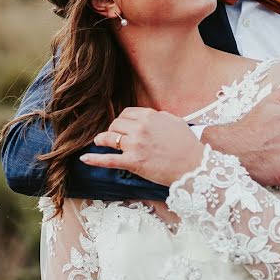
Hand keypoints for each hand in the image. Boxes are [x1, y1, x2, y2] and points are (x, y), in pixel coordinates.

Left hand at [81, 107, 205, 186]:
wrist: (194, 165)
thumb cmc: (187, 145)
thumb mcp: (175, 122)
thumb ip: (160, 117)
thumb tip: (152, 116)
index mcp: (149, 116)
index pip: (126, 113)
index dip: (121, 120)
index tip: (121, 126)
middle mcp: (140, 128)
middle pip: (115, 124)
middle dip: (112, 130)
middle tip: (113, 136)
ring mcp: (135, 145)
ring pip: (109, 138)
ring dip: (102, 140)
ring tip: (99, 142)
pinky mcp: (133, 162)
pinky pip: (109, 159)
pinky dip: (95, 159)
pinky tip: (84, 158)